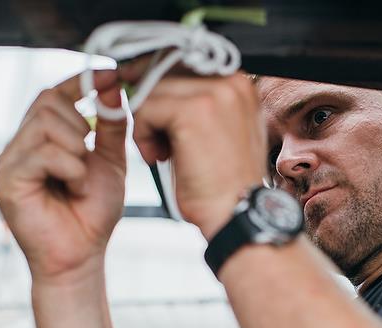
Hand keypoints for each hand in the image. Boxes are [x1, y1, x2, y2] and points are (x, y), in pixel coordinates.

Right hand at [0, 72, 126, 284]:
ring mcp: (10, 160)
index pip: (54, 93)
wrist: (83, 255)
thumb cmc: (93, 213)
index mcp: (43, 138)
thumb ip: (111, 127)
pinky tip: (75, 188)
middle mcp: (21, 145)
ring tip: (82, 180)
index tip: (111, 74)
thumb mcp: (110, 163)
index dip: (81, 81)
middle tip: (91, 157)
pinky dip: (71, 169)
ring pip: (48, 125)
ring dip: (79, 152)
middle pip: (48, 101)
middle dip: (82, 125)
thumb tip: (113, 87)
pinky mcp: (7, 179)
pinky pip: (45, 153)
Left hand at [125, 70, 264, 238]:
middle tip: (152, 138)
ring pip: (151, 89)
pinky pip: (146, 108)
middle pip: (164, 69)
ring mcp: (214, 93)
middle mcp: (231, 81)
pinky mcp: (194, 110)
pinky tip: (156, 156)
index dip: (156, 80)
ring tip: (158, 152)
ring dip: (144, 123)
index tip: (142, 100)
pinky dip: (142, 135)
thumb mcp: (216, 132)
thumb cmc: (223, 183)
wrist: (236, 213)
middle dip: (148, 102)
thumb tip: (152, 83)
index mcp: (239, 84)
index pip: (182, 60)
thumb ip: (195, 104)